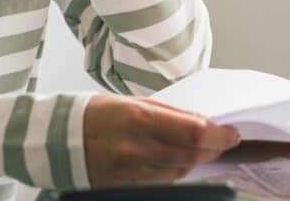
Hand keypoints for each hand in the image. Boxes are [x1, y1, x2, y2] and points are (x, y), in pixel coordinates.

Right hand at [83, 94, 241, 186]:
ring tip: (204, 148)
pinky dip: (177, 171)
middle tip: (225, 140)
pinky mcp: (127, 186)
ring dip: (197, 160)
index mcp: (139, 120)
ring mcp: (132, 172)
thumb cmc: (95, 114)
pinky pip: (163, 181)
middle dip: (213, 149)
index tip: (232, 133)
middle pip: (191, 156)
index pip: (193, 133)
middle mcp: (137, 149)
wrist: (57, 139)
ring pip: (180, 172)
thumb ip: (169, 114)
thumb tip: (201, 122)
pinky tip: (180, 159)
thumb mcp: (132, 103)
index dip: (219, 135)